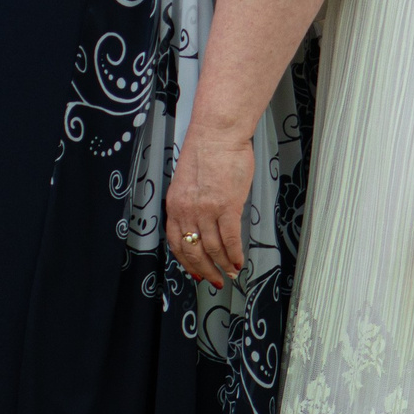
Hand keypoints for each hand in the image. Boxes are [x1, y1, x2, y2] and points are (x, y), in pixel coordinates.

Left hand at [165, 128, 255, 289]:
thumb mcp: (187, 182)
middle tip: (215, 280)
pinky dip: (235, 255)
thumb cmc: (207, 151)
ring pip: (213, 249)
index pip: (176, 243)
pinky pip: (230, 240)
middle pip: (194, 251)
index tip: (195, 272)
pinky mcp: (227, 206)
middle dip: (205, 270)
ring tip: (230, 272)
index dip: (186, 262)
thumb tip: (201, 227)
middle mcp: (187, 210)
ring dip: (223, 265)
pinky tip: (238, 260)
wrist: (218, 133)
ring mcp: (206, 210)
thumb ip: (190, 205)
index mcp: (175, 204)